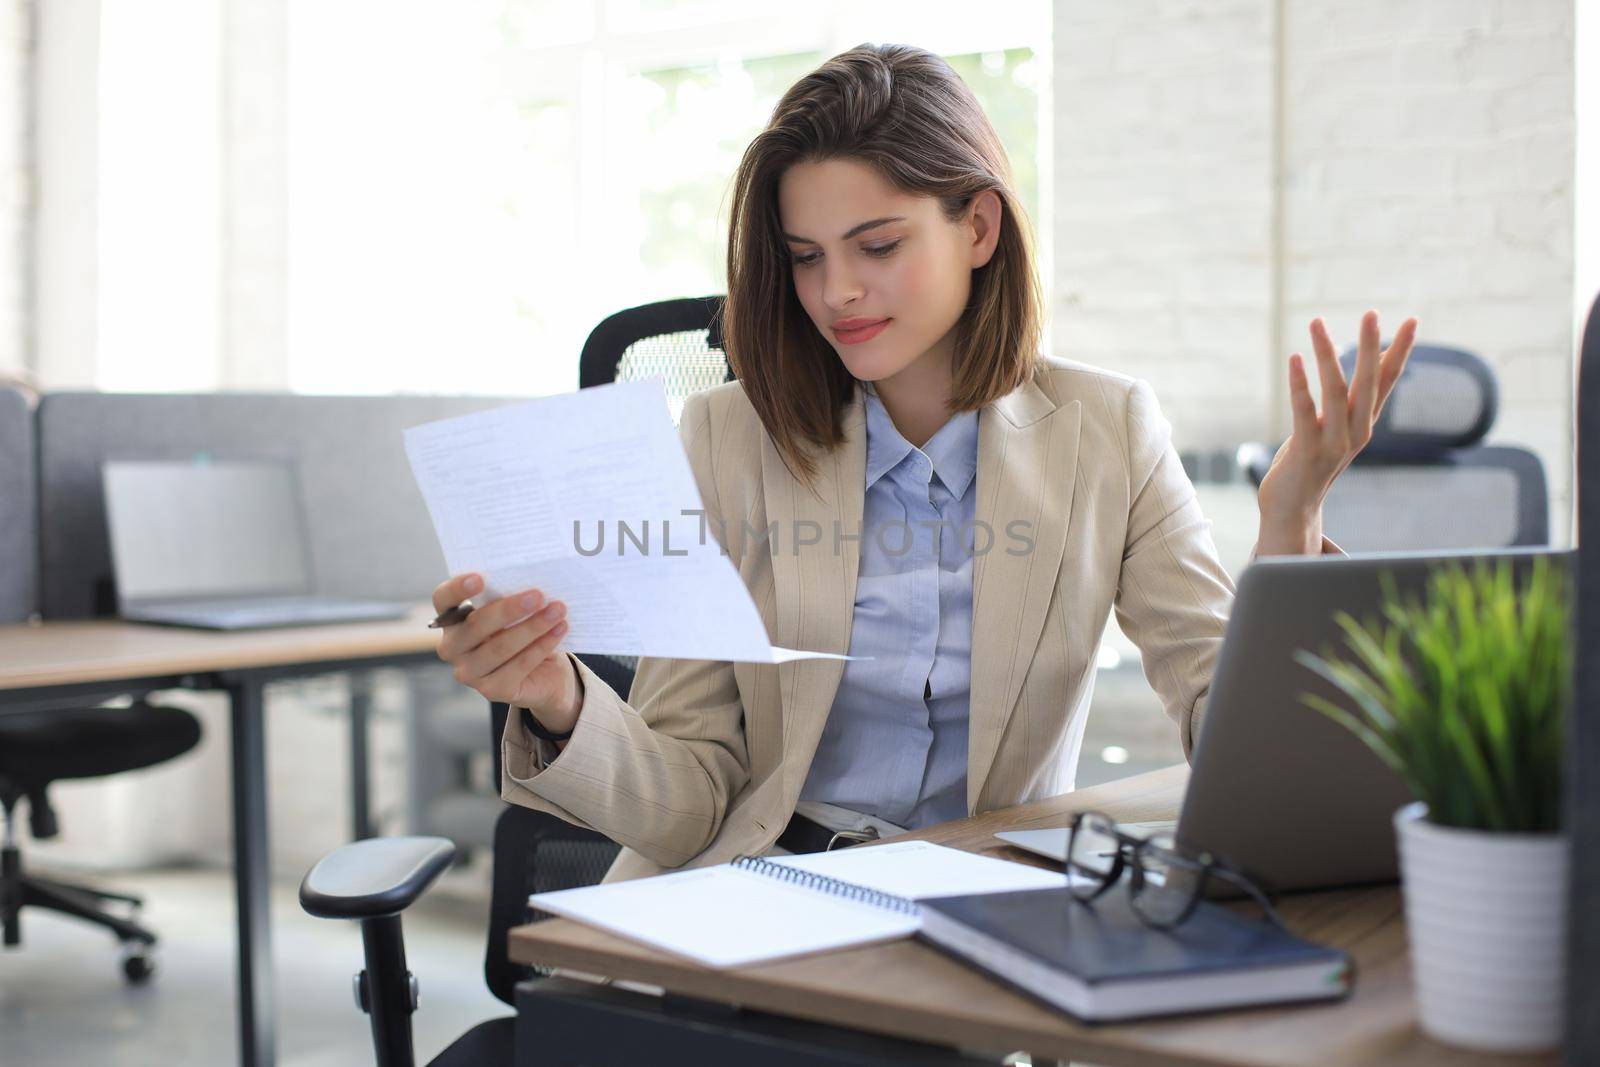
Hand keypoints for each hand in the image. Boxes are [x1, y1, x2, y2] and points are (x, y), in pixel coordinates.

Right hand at [430, 573, 581, 730]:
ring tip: (557, 610)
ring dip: (532, 627)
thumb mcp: (514, 609)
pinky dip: (541, 646)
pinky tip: (558, 630)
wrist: (544, 670)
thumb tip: (530, 581)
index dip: (457, 588)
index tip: (479, 578)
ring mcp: (469, 672)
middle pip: (476, 625)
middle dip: (510, 609)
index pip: (443, 599)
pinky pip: (518, 666)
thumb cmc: (522, 628)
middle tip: (538, 596)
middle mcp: (452, 647)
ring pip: (500, 647)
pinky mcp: (491, 690)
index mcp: (452, 618)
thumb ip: (510, 595)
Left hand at [1256, 310, 1417, 554]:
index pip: (1387, 381)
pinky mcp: (1307, 452)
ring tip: (1316, 322)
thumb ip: (1352, 397)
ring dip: (1327, 355)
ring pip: (1336, 393)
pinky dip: (1300, 385)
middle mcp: (1357, 432)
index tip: (1412, 320)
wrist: (1294, 509)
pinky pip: (1304, 413)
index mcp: (1365, 423)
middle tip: (1372, 313)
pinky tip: (1295, 359)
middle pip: (1368, 383)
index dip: (1399, 352)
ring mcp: (1334, 444)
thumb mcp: (1337, 426)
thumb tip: (1372, 358)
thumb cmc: (1312, 460)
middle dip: (1371, 347)